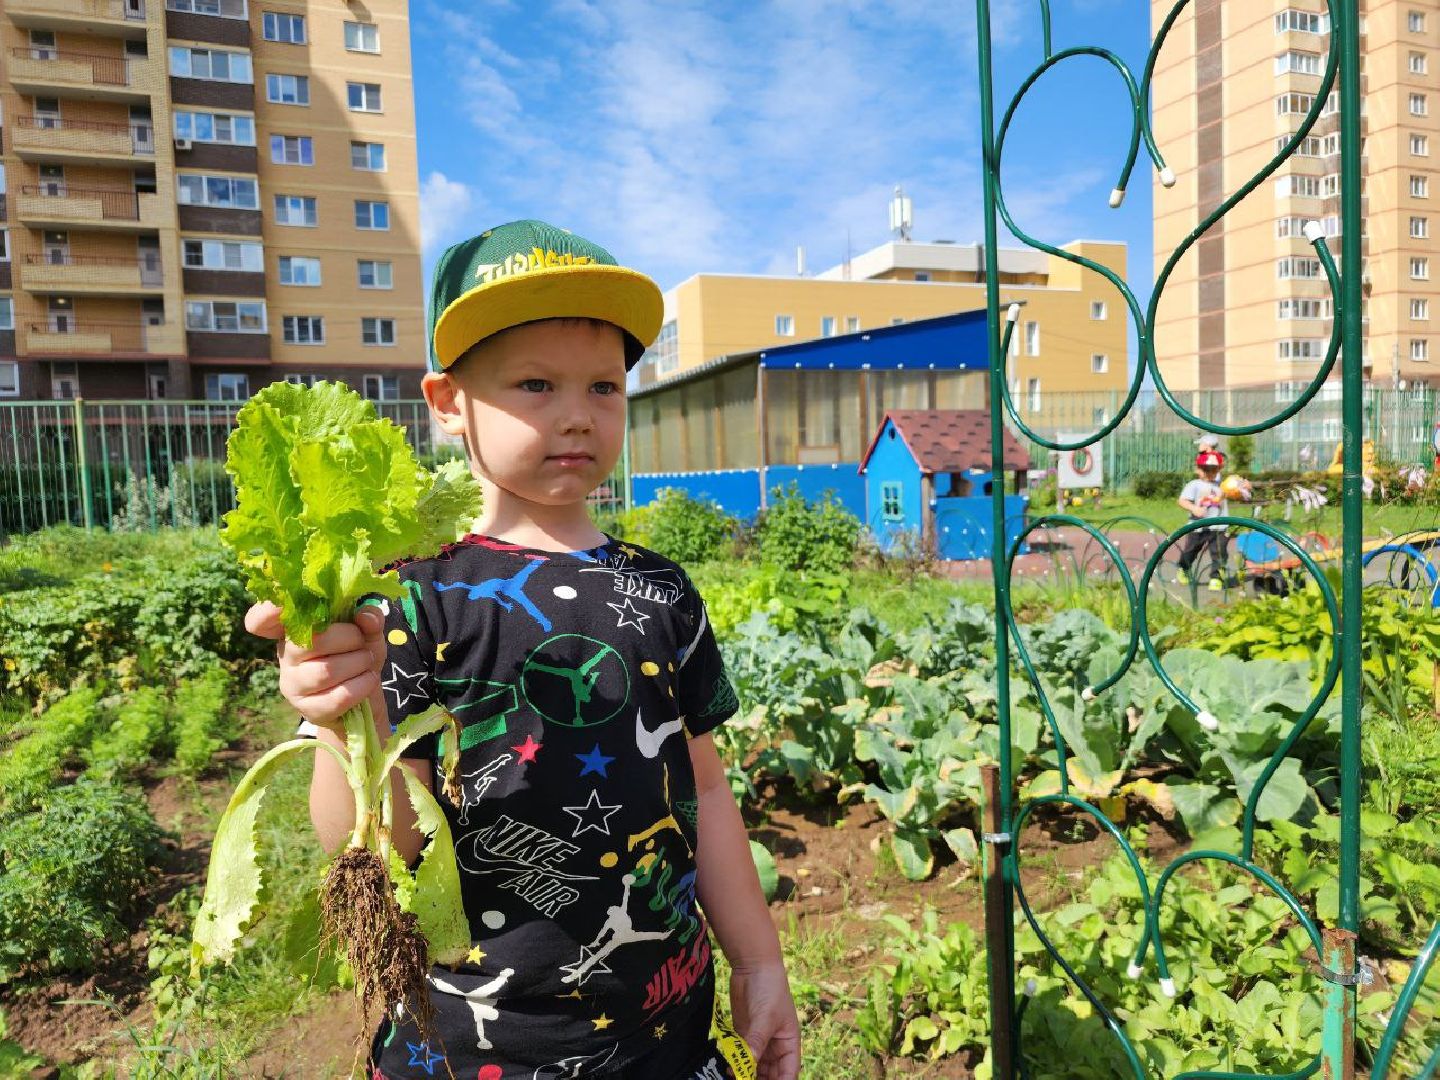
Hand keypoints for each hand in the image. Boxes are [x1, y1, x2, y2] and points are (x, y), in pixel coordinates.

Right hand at [244, 601, 386, 731]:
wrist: (365, 697)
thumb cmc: (357, 655)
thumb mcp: (366, 631)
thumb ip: (368, 618)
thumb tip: (366, 616)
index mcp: (293, 629)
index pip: (260, 620)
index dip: (266, 611)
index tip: (281, 607)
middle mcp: (286, 655)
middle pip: (311, 641)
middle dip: (350, 638)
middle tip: (362, 643)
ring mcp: (293, 685)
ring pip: (326, 671)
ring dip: (358, 663)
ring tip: (367, 662)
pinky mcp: (308, 710)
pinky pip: (337, 697)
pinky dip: (361, 686)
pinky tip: (367, 680)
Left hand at [729, 962, 799, 1079]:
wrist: (753, 965)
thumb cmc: (769, 989)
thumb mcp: (766, 1016)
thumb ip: (756, 1040)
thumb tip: (748, 1063)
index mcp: (789, 1044)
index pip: (789, 1073)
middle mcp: (775, 1046)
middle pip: (770, 1074)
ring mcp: (758, 1041)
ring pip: (754, 1067)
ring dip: (746, 1074)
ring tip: (735, 1079)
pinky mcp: (743, 1035)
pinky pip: (741, 1056)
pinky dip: (735, 1064)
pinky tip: (726, 1070)